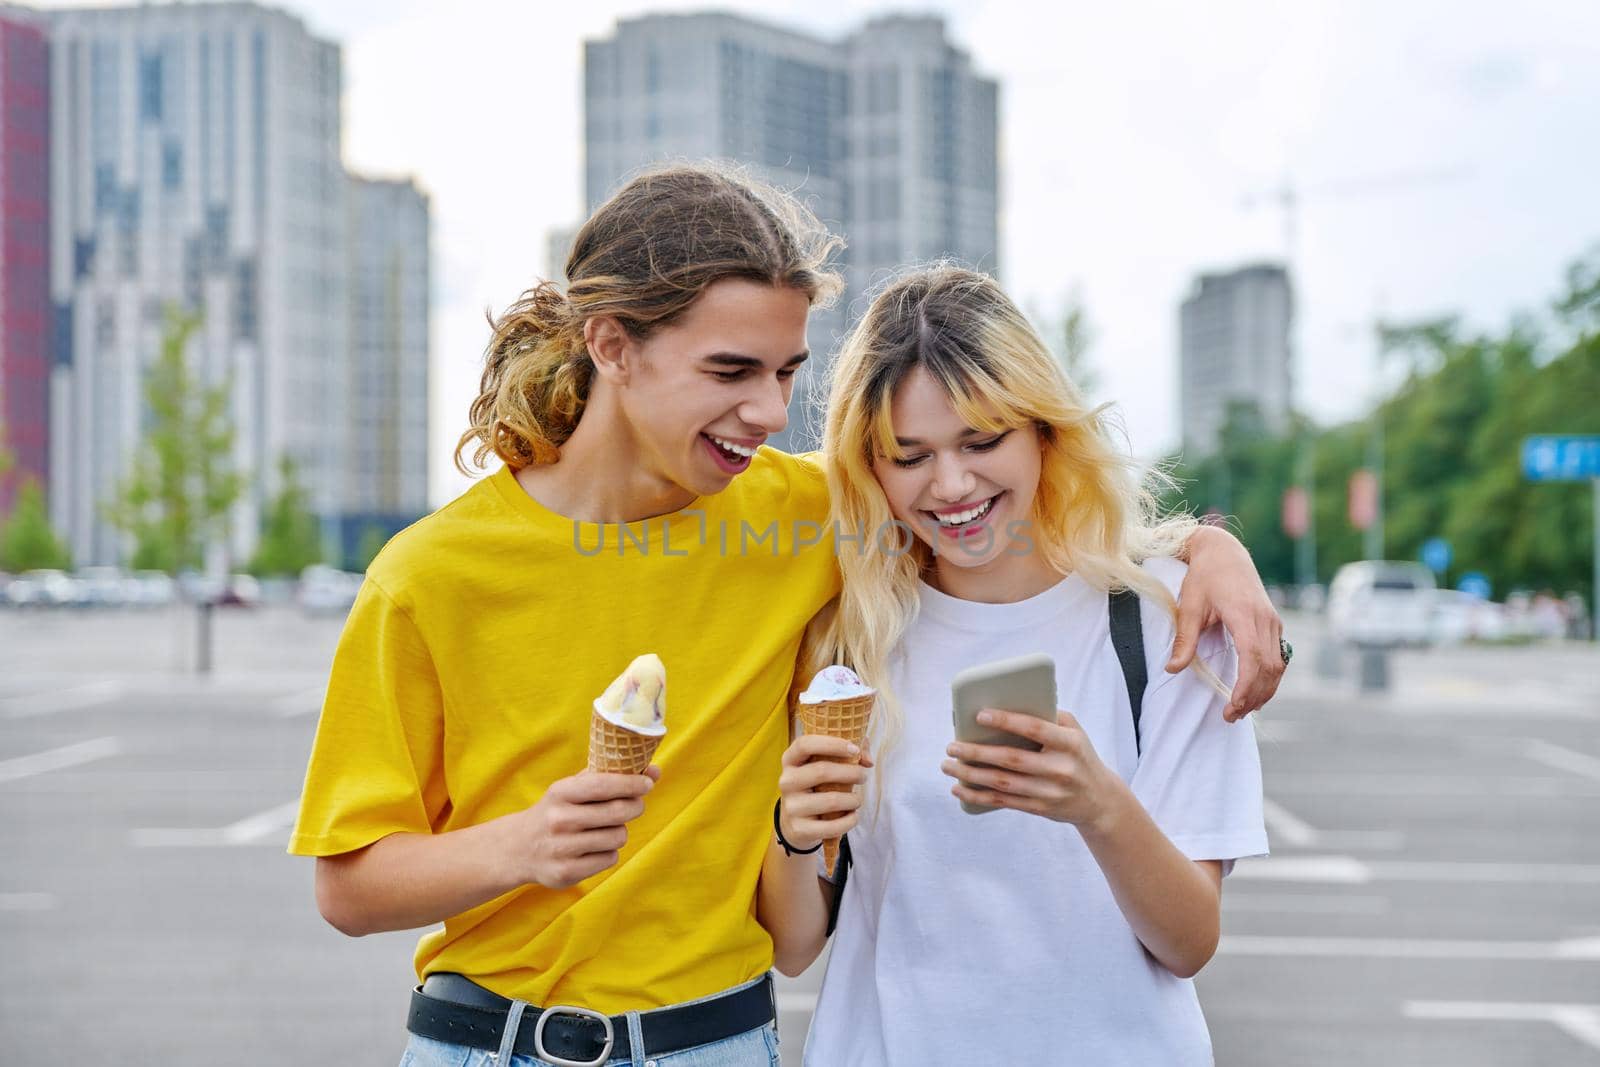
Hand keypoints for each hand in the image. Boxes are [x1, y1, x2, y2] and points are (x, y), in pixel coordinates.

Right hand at [502, 767, 659, 888]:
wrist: (518, 847)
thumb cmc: (558, 811)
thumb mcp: (573, 788)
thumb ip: (611, 777)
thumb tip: (655, 772)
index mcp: (560, 793)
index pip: (603, 785)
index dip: (631, 783)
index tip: (647, 783)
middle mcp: (559, 820)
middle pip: (618, 812)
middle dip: (634, 807)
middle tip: (634, 805)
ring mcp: (561, 848)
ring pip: (618, 837)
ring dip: (619, 832)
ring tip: (605, 829)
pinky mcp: (566, 873)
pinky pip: (609, 859)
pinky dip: (608, 852)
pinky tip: (593, 848)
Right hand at [777, 735, 872, 851]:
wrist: (794, 823)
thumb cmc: (815, 787)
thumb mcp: (823, 765)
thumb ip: (849, 753)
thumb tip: (868, 761)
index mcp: (790, 760)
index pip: (805, 745)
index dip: (832, 744)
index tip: (854, 750)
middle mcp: (786, 781)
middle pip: (822, 771)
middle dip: (852, 773)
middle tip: (863, 776)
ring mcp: (791, 807)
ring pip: (831, 800)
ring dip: (854, 799)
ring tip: (857, 799)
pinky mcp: (799, 829)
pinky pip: (833, 826)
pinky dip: (850, 820)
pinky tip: (853, 816)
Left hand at [942, 709, 1122, 825]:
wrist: (1100, 800)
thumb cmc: (1079, 756)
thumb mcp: (1075, 732)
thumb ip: (1049, 715)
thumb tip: (1010, 701)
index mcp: (1069, 743)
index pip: (1034, 728)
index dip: (1006, 721)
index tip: (979, 715)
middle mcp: (1059, 768)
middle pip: (1010, 759)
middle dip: (976, 752)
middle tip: (951, 746)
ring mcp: (1049, 792)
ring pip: (1002, 783)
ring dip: (970, 775)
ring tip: (947, 765)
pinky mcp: (1039, 809)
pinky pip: (1003, 802)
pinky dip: (977, 796)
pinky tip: (958, 789)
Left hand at [1172, 525, 1285, 720]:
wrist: (1224, 551)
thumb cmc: (1204, 577)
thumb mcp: (1189, 606)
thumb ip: (1184, 639)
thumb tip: (1172, 669)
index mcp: (1244, 614)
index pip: (1253, 658)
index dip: (1246, 686)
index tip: (1232, 706)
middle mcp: (1265, 619)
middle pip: (1269, 668)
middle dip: (1253, 696)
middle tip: (1231, 716)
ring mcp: (1273, 622)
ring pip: (1278, 665)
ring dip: (1264, 691)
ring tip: (1242, 710)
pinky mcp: (1273, 624)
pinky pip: (1278, 657)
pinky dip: (1270, 678)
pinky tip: (1255, 692)